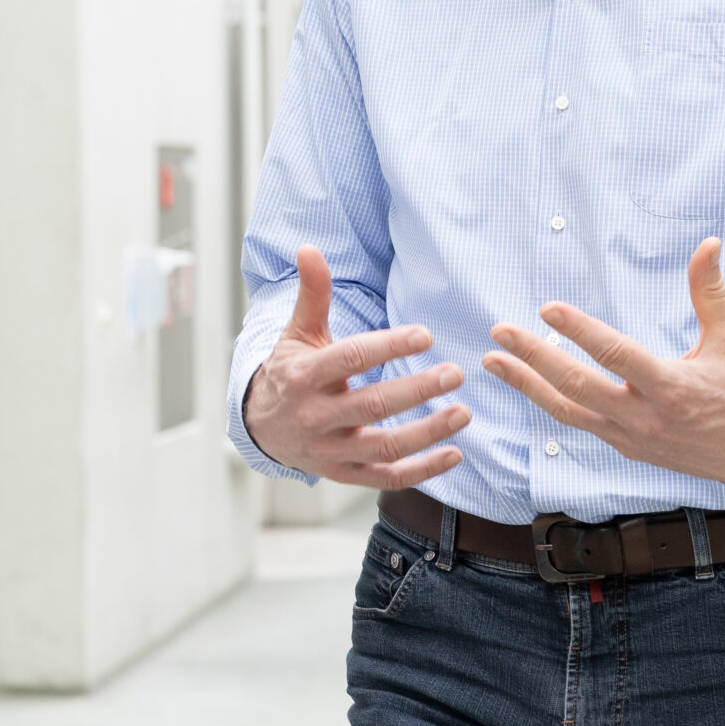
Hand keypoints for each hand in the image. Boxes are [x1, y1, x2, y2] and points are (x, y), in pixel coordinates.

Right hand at [241, 245, 469, 486]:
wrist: (261, 427)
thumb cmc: (289, 372)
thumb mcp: (296, 332)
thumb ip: (311, 294)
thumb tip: (309, 248)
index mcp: (304, 376)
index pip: (350, 359)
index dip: (389, 347)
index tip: (425, 335)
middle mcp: (316, 416)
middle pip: (372, 405)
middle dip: (417, 390)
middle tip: (456, 373)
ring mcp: (331, 449)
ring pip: (384, 446)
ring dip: (428, 432)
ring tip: (463, 413)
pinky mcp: (345, 473)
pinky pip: (387, 477)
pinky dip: (422, 471)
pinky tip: (454, 454)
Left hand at [482, 238, 724, 488]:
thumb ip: (710, 291)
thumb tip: (709, 243)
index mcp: (673, 388)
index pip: (616, 356)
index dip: (580, 331)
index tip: (547, 308)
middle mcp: (646, 418)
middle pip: (578, 387)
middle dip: (534, 359)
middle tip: (500, 333)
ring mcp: (632, 439)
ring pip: (569, 412)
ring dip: (527, 385)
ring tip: (493, 361)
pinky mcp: (627, 450)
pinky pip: (580, 425)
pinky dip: (550, 403)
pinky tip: (527, 383)